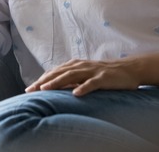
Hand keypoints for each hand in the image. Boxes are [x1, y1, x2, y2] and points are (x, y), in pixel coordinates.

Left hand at [25, 58, 140, 96]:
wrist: (129, 69)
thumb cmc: (106, 74)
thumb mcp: (86, 75)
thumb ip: (72, 79)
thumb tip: (55, 87)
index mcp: (76, 65)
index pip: (55, 72)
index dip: (42, 79)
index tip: (30, 89)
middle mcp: (82, 66)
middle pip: (59, 73)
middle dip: (44, 81)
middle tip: (31, 90)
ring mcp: (93, 71)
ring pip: (72, 75)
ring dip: (57, 82)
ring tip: (46, 89)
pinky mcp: (103, 78)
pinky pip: (92, 83)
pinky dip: (83, 88)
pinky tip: (76, 94)